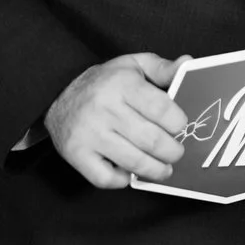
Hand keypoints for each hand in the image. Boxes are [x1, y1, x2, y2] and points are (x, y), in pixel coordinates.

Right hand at [41, 52, 186, 188]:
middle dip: (173, 152)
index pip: (162, 109)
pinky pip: (107, 178)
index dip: (179, 123)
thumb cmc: (105, 83)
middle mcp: (104, 107)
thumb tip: (187, 64)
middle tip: (176, 153)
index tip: (181, 127)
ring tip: (164, 169)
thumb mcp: (133, 65)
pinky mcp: (76, 154)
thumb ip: (162, 68)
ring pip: (133, 162)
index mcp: (122, 83)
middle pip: (151, 140)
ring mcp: (89, 133)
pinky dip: (123, 180)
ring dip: (156, 170)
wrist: (58, 96)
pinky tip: (129, 172)